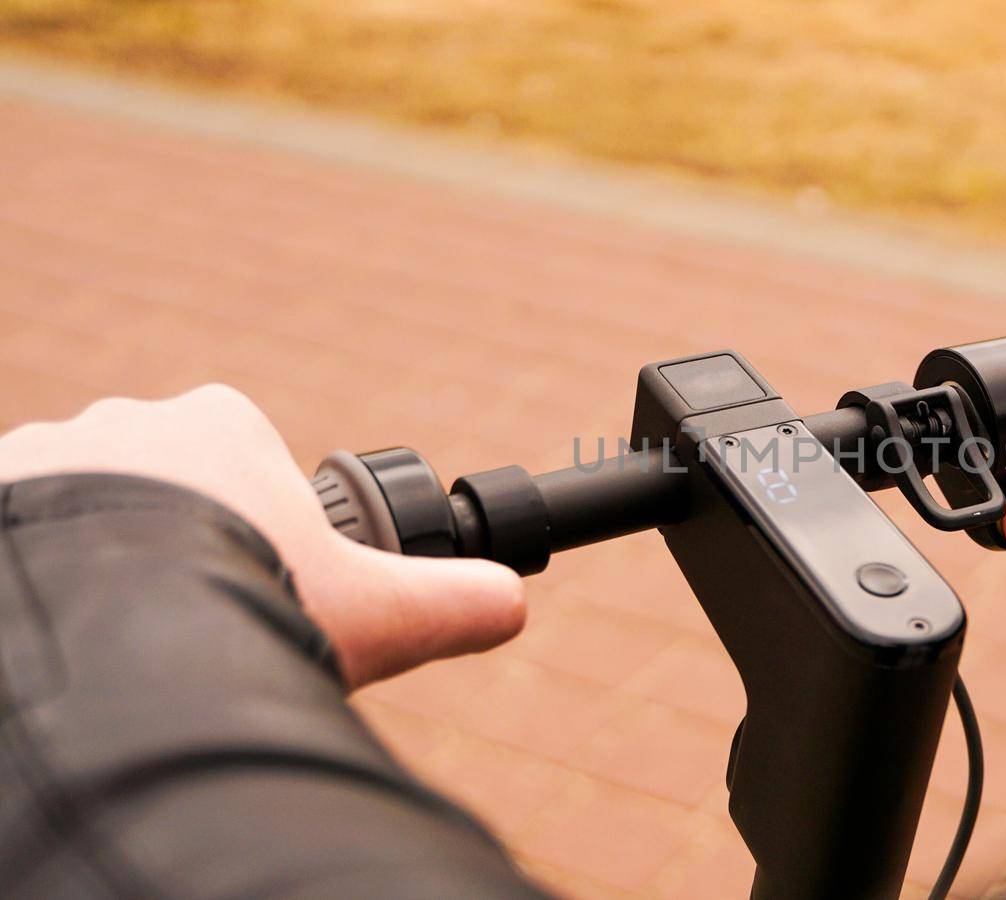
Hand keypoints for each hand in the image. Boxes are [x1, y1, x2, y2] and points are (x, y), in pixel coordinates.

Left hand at [0, 385, 525, 686]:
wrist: (117, 639)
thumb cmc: (254, 605)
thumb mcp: (380, 612)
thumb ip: (457, 601)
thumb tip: (512, 603)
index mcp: (223, 425)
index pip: (243, 461)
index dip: (260, 529)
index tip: (261, 585)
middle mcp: (128, 423)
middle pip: (165, 488)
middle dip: (179, 546)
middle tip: (198, 621)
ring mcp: (40, 455)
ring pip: (85, 514)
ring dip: (104, 561)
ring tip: (130, 637)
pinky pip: (22, 532)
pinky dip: (43, 577)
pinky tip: (73, 632)